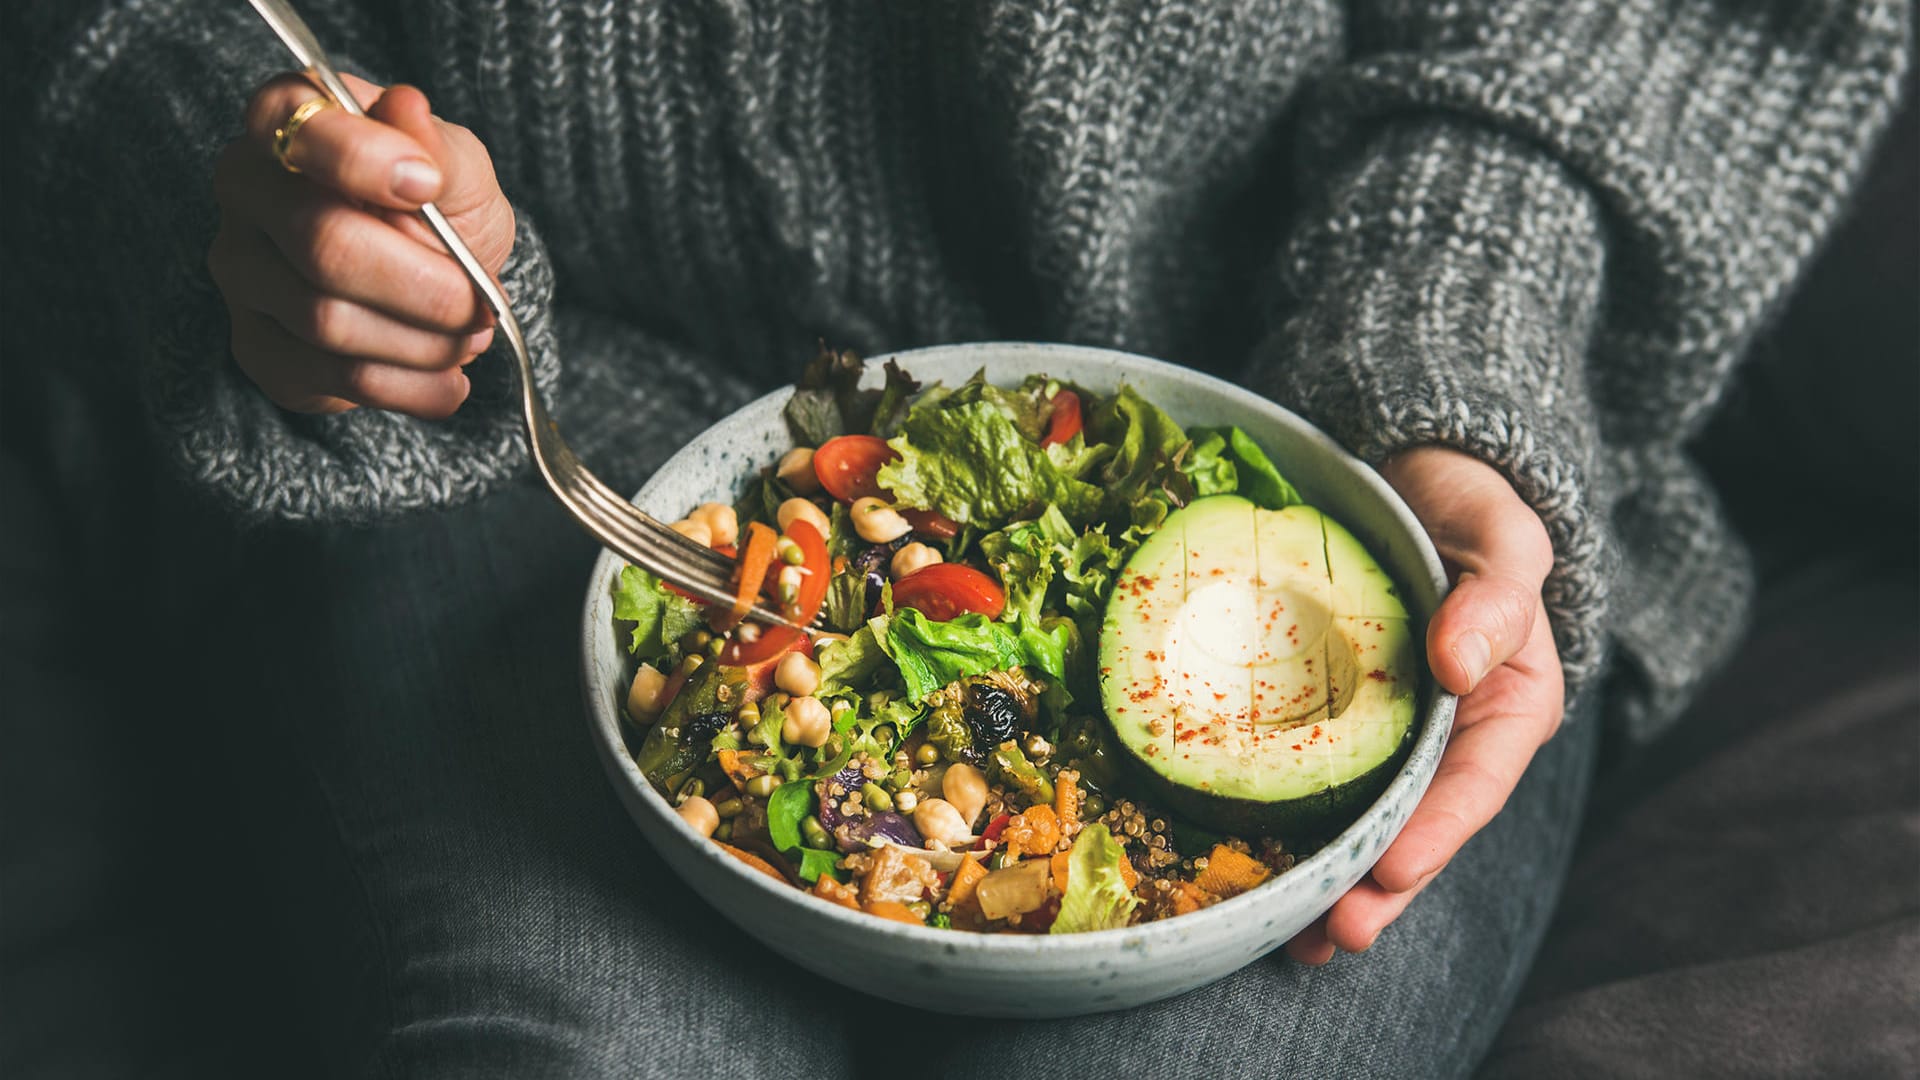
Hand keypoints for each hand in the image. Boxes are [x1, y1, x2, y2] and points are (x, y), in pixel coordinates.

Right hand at [209, 73, 514, 417]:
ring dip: (424, 343)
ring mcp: (241, 271)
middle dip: (423, 286)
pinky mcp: (257, 346)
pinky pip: (331, 378)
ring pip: (327, 321)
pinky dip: (410, 388)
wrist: (435, 280)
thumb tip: (407, 109)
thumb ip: (437, 148)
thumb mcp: (458, 169)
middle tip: (481, 304)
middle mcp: (246, 191)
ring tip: (472, 338)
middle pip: (322, 243)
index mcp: (287, 121)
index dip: (365, 162)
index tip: (430, 188)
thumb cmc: (439, 207)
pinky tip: (448, 382)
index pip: (299, 131)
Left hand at [1286, 447, 1564, 963]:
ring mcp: (1390, 737)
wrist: (1416, 481)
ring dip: (1332, 884)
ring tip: (1294, 939)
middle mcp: (1449, 738)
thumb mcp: (1502, 538)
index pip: (1475, 784)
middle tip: (1332, 934)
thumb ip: (1496, 598)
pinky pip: (1313, 783)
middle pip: (1417, 828)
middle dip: (1377, 888)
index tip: (1393, 869)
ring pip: (1366, 824)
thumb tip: (1459, 661)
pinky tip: (1252, 873)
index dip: (1436, 833)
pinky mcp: (1334, 724)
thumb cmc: (1470, 510)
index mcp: (1505, 708)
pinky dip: (1288, 831)